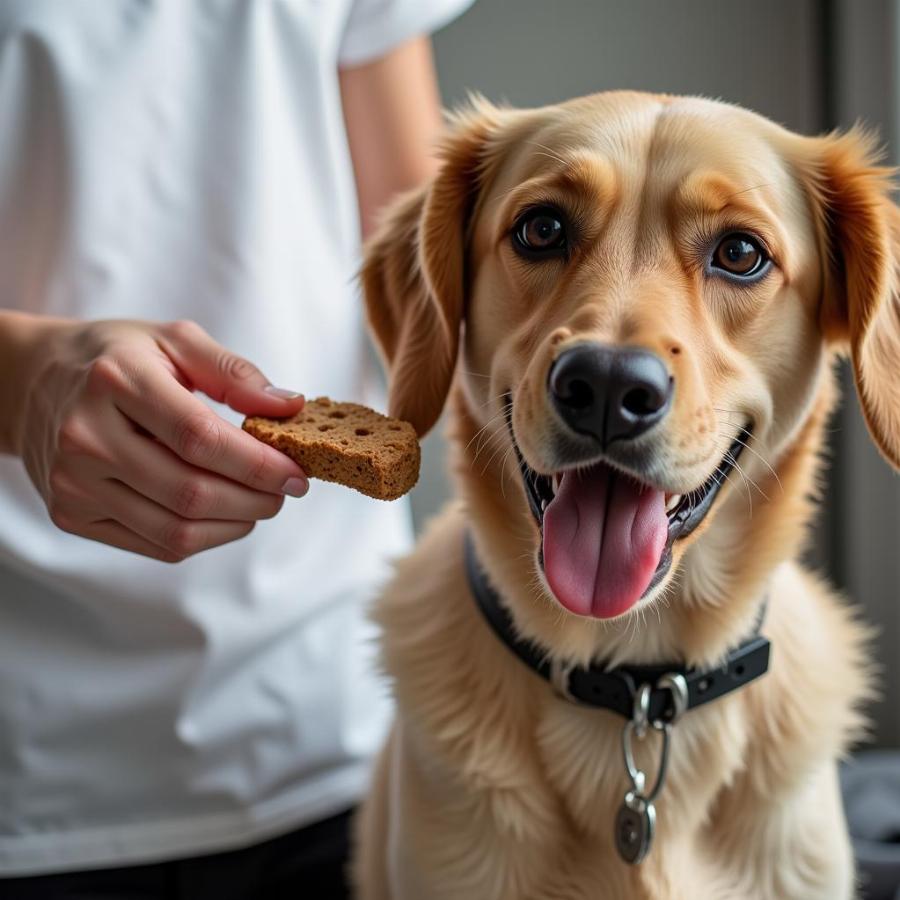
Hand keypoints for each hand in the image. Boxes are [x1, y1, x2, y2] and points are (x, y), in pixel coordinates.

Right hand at [19, 318, 307, 561]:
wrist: (33, 383)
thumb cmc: (116, 359)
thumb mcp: (174, 341)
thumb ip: (234, 372)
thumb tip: (288, 406)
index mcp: (116, 382)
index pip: (200, 438)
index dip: (257, 464)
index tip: (296, 472)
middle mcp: (86, 438)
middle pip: (191, 492)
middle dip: (255, 499)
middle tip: (286, 490)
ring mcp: (74, 483)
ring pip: (176, 530)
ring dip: (235, 524)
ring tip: (260, 503)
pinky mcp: (72, 515)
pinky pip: (155, 545)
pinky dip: (203, 537)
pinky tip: (222, 514)